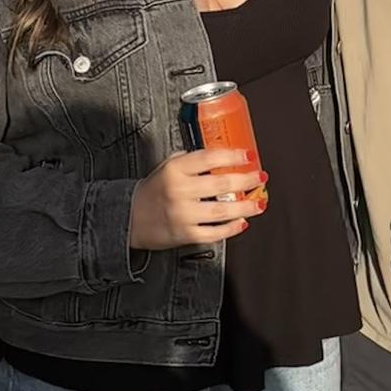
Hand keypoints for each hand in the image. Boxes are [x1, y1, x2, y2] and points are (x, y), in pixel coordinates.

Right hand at [129, 149, 266, 250]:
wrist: (130, 217)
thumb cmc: (153, 190)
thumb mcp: (167, 166)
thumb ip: (191, 160)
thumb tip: (223, 157)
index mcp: (175, 170)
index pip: (209, 158)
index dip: (233, 156)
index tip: (249, 155)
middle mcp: (179, 191)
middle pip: (221, 184)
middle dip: (246, 180)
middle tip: (259, 177)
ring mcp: (183, 214)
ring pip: (222, 210)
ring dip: (246, 206)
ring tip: (259, 202)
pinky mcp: (186, 234)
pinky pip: (215, 233)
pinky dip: (232, 228)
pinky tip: (242, 222)